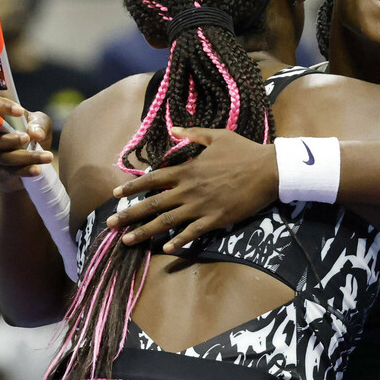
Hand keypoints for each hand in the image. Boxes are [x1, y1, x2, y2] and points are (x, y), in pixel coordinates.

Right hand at [0, 95, 53, 192]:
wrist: (33, 164)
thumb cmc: (34, 136)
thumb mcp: (41, 125)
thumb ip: (39, 124)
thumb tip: (35, 134)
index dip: (0, 106)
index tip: (19, 112)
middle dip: (8, 139)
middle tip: (28, 139)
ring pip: (2, 157)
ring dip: (26, 157)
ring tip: (47, 156)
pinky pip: (10, 172)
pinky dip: (26, 170)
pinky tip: (38, 170)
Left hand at [107, 127, 277, 251]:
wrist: (268, 170)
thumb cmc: (244, 151)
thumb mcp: (217, 136)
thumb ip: (193, 134)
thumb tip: (174, 129)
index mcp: (187, 169)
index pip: (152, 179)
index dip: (132, 188)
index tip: (116, 196)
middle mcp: (189, 189)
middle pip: (152, 204)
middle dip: (128, 216)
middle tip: (110, 225)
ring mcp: (201, 206)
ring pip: (166, 222)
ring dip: (144, 232)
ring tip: (127, 241)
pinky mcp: (215, 219)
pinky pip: (192, 233)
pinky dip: (178, 242)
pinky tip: (165, 250)